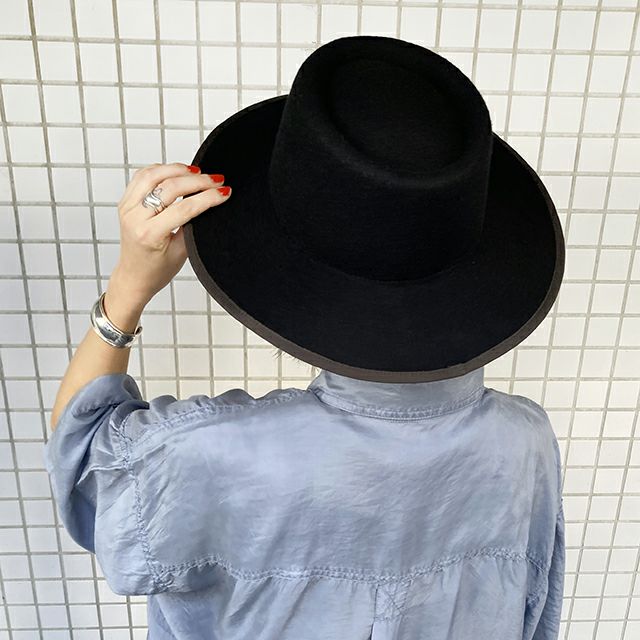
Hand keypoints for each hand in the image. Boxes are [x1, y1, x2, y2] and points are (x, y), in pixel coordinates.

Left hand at [111, 162, 231, 307]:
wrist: (134, 276)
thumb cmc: (156, 269)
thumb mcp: (181, 252)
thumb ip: (192, 226)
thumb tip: (208, 201)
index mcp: (149, 234)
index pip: (184, 208)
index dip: (207, 197)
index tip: (223, 192)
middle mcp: (134, 217)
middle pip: (169, 187)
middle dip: (197, 181)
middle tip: (216, 180)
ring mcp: (127, 207)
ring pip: (153, 175)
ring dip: (178, 169)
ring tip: (198, 172)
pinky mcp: (125, 201)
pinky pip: (143, 176)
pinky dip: (161, 170)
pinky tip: (176, 172)